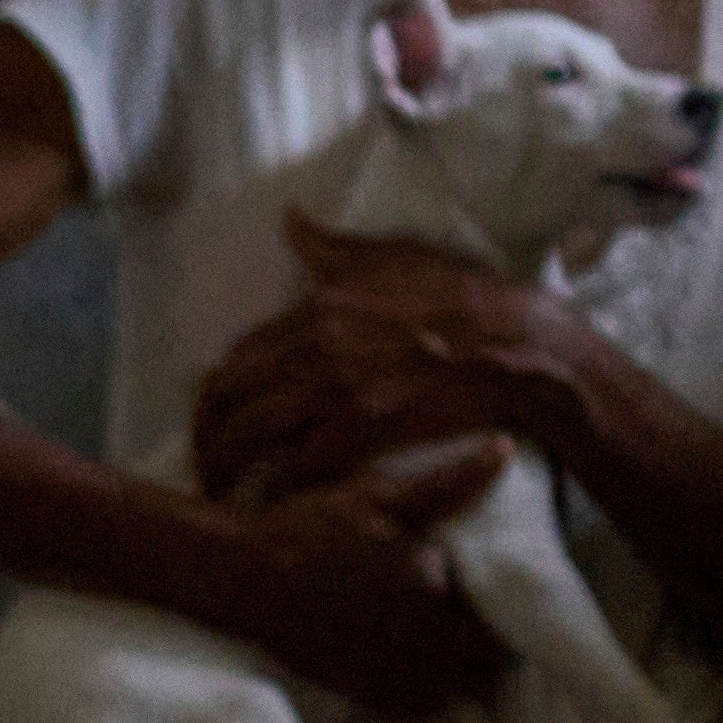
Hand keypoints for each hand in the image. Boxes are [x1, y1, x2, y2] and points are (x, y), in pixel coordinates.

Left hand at [190, 225, 576, 504]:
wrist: (519, 347)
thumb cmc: (466, 296)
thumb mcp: (395, 255)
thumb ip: (334, 248)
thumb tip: (290, 219)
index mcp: (318, 307)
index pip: (239, 354)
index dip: (217, 390)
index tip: (213, 414)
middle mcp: (316, 347)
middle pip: (229, 397)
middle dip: (206, 433)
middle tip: (203, 460)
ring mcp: (336, 391)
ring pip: (251, 436)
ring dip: (226, 467)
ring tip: (219, 490)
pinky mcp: (363, 431)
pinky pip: (298, 468)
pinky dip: (278, 490)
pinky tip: (271, 504)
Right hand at [215, 441, 520, 714]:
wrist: (242, 575)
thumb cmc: (309, 526)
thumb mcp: (378, 495)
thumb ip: (448, 481)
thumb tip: (505, 447)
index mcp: (430, 582)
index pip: (498, 611)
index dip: (503, 607)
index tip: (497, 596)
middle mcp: (417, 633)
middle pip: (484, 659)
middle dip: (488, 644)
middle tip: (477, 622)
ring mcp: (389, 668)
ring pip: (456, 688)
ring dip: (462, 673)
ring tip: (449, 647)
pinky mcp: (363, 689)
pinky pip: (418, 708)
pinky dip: (428, 695)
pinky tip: (418, 668)